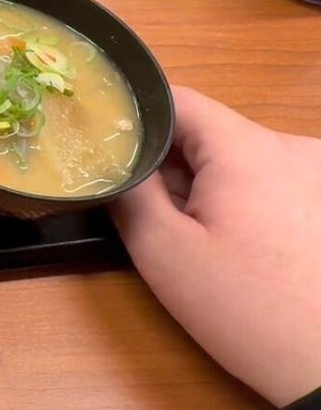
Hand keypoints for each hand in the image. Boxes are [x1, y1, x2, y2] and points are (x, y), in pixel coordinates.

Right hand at [111, 86, 320, 407]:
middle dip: (172, 167)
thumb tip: (113, 159)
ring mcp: (317, 174)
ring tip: (200, 241)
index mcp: (247, 149)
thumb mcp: (165, 253)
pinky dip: (242, 203)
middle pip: (208, 132)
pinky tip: (240, 249)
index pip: (177, 99)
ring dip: (208, 187)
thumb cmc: (248, 310)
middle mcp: (292, 147)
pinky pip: (269, 182)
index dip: (133, 119)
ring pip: (238, 159)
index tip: (109, 154)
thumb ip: (130, 192)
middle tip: (152, 216)